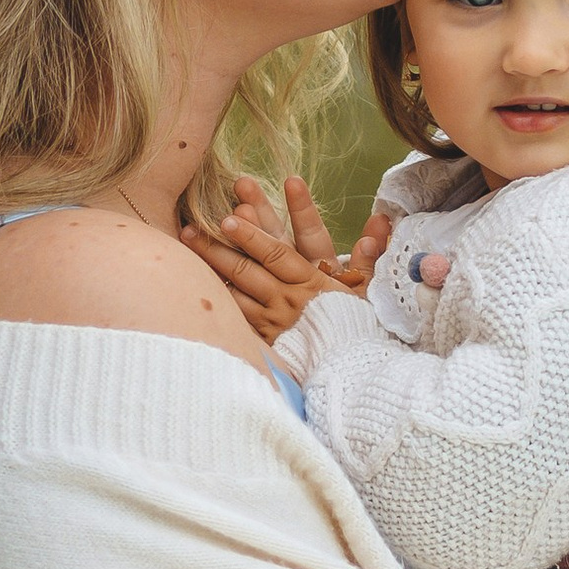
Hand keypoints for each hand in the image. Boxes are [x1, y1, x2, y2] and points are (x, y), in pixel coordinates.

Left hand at [181, 177, 392, 346]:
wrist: (349, 373)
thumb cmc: (355, 327)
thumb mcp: (366, 293)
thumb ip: (368, 257)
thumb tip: (381, 220)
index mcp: (313, 282)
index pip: (285, 247)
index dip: (271, 220)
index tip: (255, 195)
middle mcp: (289, 298)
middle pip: (253, 263)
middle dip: (231, 236)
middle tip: (208, 213)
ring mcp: (272, 318)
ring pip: (236, 285)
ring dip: (212, 258)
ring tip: (188, 235)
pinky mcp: (261, 336)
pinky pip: (233, 312)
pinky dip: (215, 293)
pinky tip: (193, 276)